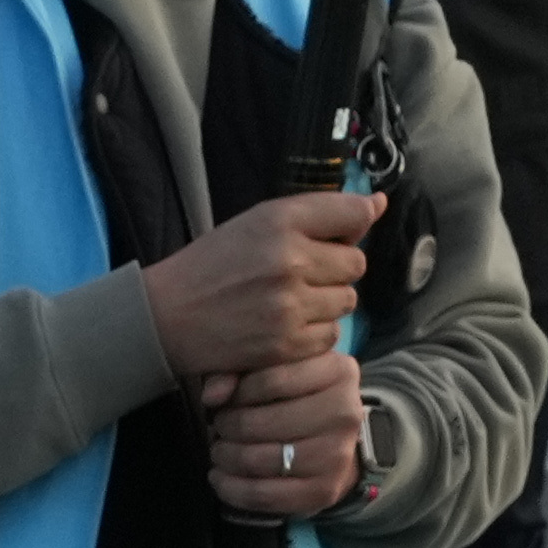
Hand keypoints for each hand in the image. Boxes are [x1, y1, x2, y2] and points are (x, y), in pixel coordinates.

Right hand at [140, 187, 380, 388]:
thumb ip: (320, 211)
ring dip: (326, 302)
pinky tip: (286, 325)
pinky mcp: (286, 343)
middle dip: (335, 270)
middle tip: (300, 274)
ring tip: (289, 301)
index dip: (349, 228)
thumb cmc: (214, 264)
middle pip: (356, 264)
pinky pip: (331, 336)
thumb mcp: (259, 222)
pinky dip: (314, 333)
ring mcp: (289, 305)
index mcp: (280, 221)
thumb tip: (380, 203)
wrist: (167, 315)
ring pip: (347, 301)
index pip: (353, 214)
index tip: (331, 237)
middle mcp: (290, 260)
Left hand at [200, 351, 366, 517]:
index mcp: (338, 372)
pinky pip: (262, 494)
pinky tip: (219, 477)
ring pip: (256, 460)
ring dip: (225, 456)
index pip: (270, 380)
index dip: (236, 392)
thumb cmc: (300, 397)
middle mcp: (345, 413)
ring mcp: (337, 455)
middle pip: (258, 423)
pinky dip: (230, 488)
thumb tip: (210, 395)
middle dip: (226, 426)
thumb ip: (240, 369)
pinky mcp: (323, 491)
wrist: (337, 442)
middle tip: (218, 426)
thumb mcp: (279, 368)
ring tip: (219, 449)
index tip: (225, 398)